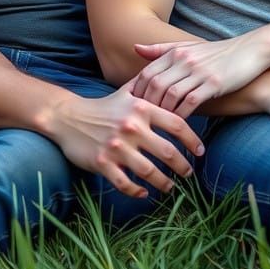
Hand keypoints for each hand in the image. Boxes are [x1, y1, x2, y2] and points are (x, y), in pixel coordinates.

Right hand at [49, 84, 205, 198]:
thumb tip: (171, 75)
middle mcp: (131, 127)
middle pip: (167, 152)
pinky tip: (144, 193)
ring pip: (149, 171)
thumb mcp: (126, 92)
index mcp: (141, 108)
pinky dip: (136, 191)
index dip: (193, 140)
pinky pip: (125, 183)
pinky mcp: (103, 163)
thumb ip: (148, 87)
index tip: (201, 151)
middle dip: (182, 166)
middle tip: (189, 173)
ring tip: (170, 187)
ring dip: (163, 183)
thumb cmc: (103, 107)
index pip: (177, 124)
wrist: (68, 117)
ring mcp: (117, 147)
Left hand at [130, 34, 269, 115]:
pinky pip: (191, 102)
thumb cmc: (218, 53)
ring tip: (158, 126)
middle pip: (155, 84)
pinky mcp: (214, 83)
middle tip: (141, 121)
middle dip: (145, 104)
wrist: (252, 51)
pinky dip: (182, 114)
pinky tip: (179, 125)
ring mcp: (199, 71)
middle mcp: (185, 60)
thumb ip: (162, 49)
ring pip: (170, 94)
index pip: (147, 73)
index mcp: (176, 52)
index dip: (137, 92)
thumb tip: (135, 48)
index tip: (132, 108)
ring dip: (162, 111)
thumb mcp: (190, 48)